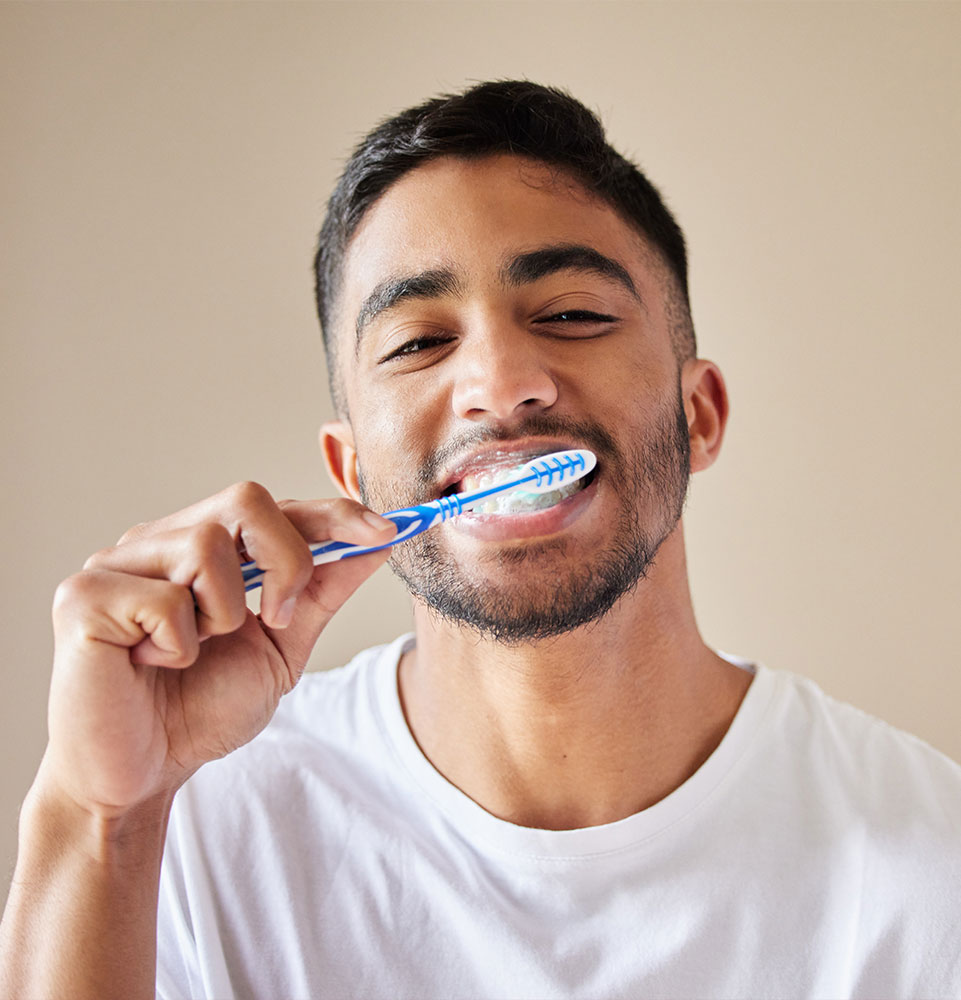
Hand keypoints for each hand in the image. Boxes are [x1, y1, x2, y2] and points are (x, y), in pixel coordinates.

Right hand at [39, 482, 394, 818]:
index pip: (275, 507)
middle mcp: (157, 542)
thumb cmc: (199, 709)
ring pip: (207, 544)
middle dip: (287, 560)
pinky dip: (179, 644)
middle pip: (245, 499)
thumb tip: (376, 543)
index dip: (333, 514)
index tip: (384, 532)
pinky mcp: (83, 597)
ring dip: (223, 614)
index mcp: (201, 548)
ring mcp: (115, 563)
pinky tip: (153, 664)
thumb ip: (320, 592)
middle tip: (275, 620)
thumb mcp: (280, 647)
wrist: (139, 776)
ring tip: (193, 652)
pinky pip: (165, 598)